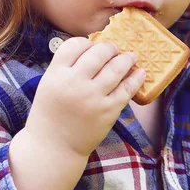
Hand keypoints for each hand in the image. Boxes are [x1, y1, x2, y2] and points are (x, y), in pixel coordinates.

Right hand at [24, 37, 145, 157]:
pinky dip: (136, 78)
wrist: (54, 147)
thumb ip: (66, 68)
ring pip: (116, 68)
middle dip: (110, 48)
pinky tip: (140, 73)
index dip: (87, 42)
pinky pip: (127, 89)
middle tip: (114, 49)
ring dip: (126, 59)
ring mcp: (93, 97)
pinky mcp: (108, 111)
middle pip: (99, 53)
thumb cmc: (52, 114)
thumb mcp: (49, 85)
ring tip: (131, 57)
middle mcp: (74, 83)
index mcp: (56, 74)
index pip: (75, 45)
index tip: (93, 45)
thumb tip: (93, 48)